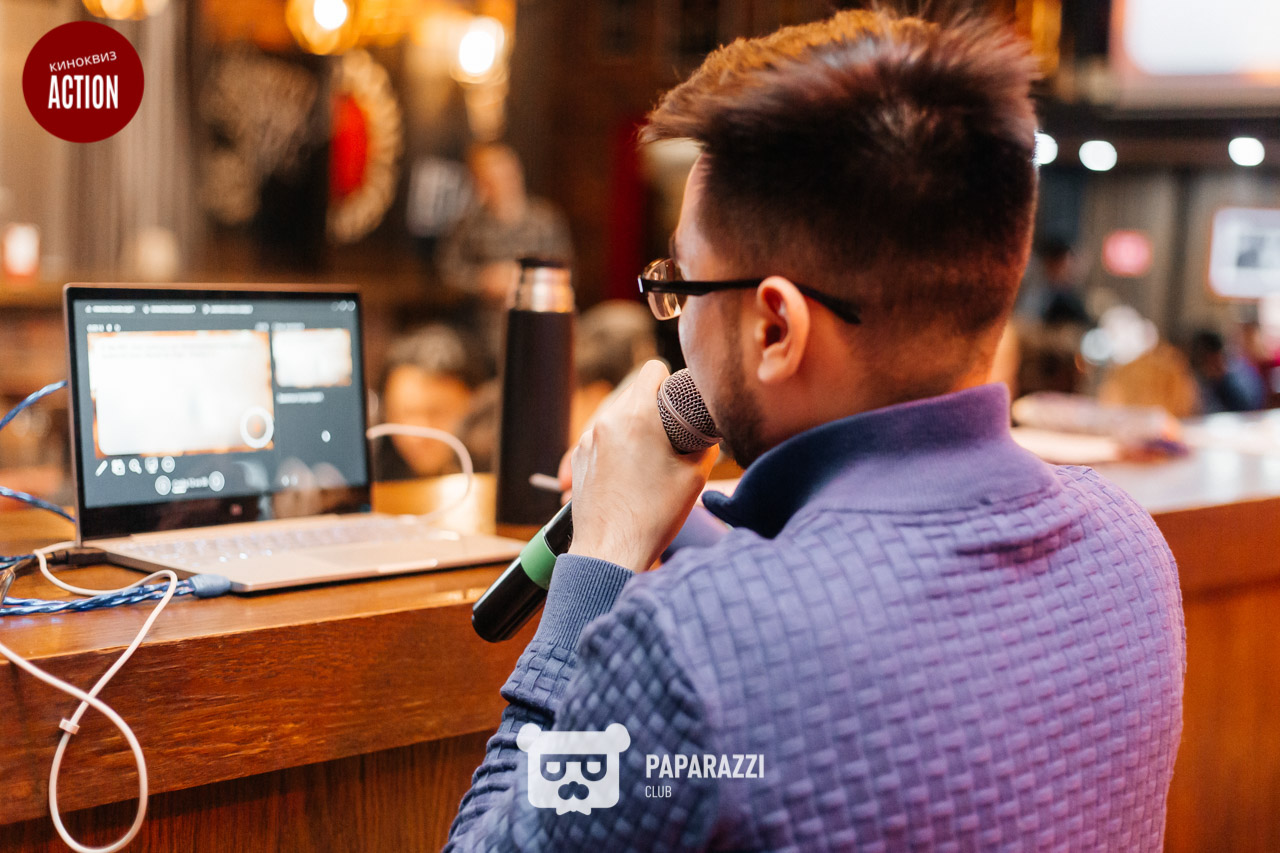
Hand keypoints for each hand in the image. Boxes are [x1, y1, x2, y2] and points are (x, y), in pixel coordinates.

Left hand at [562, 361, 715, 571]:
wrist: (611, 550)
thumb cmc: (654, 516)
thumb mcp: (695, 476)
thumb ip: (704, 442)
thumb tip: (706, 430)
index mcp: (637, 416)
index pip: (653, 369)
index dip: (672, 383)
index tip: (681, 407)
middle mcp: (608, 421)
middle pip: (636, 393)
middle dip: (655, 409)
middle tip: (672, 440)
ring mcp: (589, 439)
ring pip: (619, 416)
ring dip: (635, 428)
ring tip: (650, 462)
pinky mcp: (580, 458)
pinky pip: (604, 438)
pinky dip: (619, 447)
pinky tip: (630, 476)